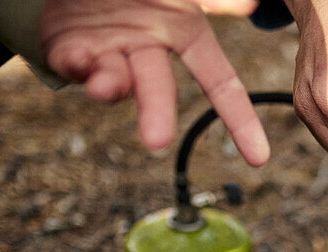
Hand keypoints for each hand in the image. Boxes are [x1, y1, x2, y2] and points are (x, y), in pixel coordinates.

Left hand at [40, 0, 270, 166]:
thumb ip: (211, 0)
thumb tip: (246, 4)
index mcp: (184, 32)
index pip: (220, 82)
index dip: (241, 120)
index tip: (259, 158)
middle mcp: (149, 48)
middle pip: (159, 90)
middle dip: (157, 115)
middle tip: (156, 140)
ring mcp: (108, 51)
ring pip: (114, 82)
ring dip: (111, 87)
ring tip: (104, 85)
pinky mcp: (68, 49)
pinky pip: (71, 65)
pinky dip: (75, 65)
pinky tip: (80, 56)